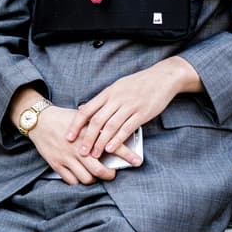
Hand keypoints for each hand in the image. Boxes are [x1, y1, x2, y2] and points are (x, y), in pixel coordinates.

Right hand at [28, 104, 135, 184]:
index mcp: (89, 134)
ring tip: (96, 175)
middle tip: (112, 174)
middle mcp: (79, 148)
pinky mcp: (57, 164)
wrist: (40, 121)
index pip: (113, 145)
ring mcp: (67, 158)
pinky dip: (78, 181)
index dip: (128, 155)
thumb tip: (118, 129)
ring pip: (86, 178)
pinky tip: (81, 175)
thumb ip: (100, 125)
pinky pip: (71, 180)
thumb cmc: (65, 119)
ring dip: (94, 180)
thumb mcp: (84, 118)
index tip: (138, 161)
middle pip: (99, 170)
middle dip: (109, 175)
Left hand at [69, 56, 201, 158]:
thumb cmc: (139, 83)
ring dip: (101, 142)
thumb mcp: (117, 86)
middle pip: (97, 121)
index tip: (69, 137)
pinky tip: (111, 149)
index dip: (76, 125)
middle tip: (81, 151)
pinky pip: (127, 128)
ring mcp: (129, 106)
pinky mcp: (142, 113)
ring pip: (110, 127)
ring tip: (95, 154)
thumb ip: (102, 99)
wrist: (163, 77)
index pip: (87, 110)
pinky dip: (117, 140)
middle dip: (87, 138)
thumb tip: (84, 108)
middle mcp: (116, 99)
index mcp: (108, 92)